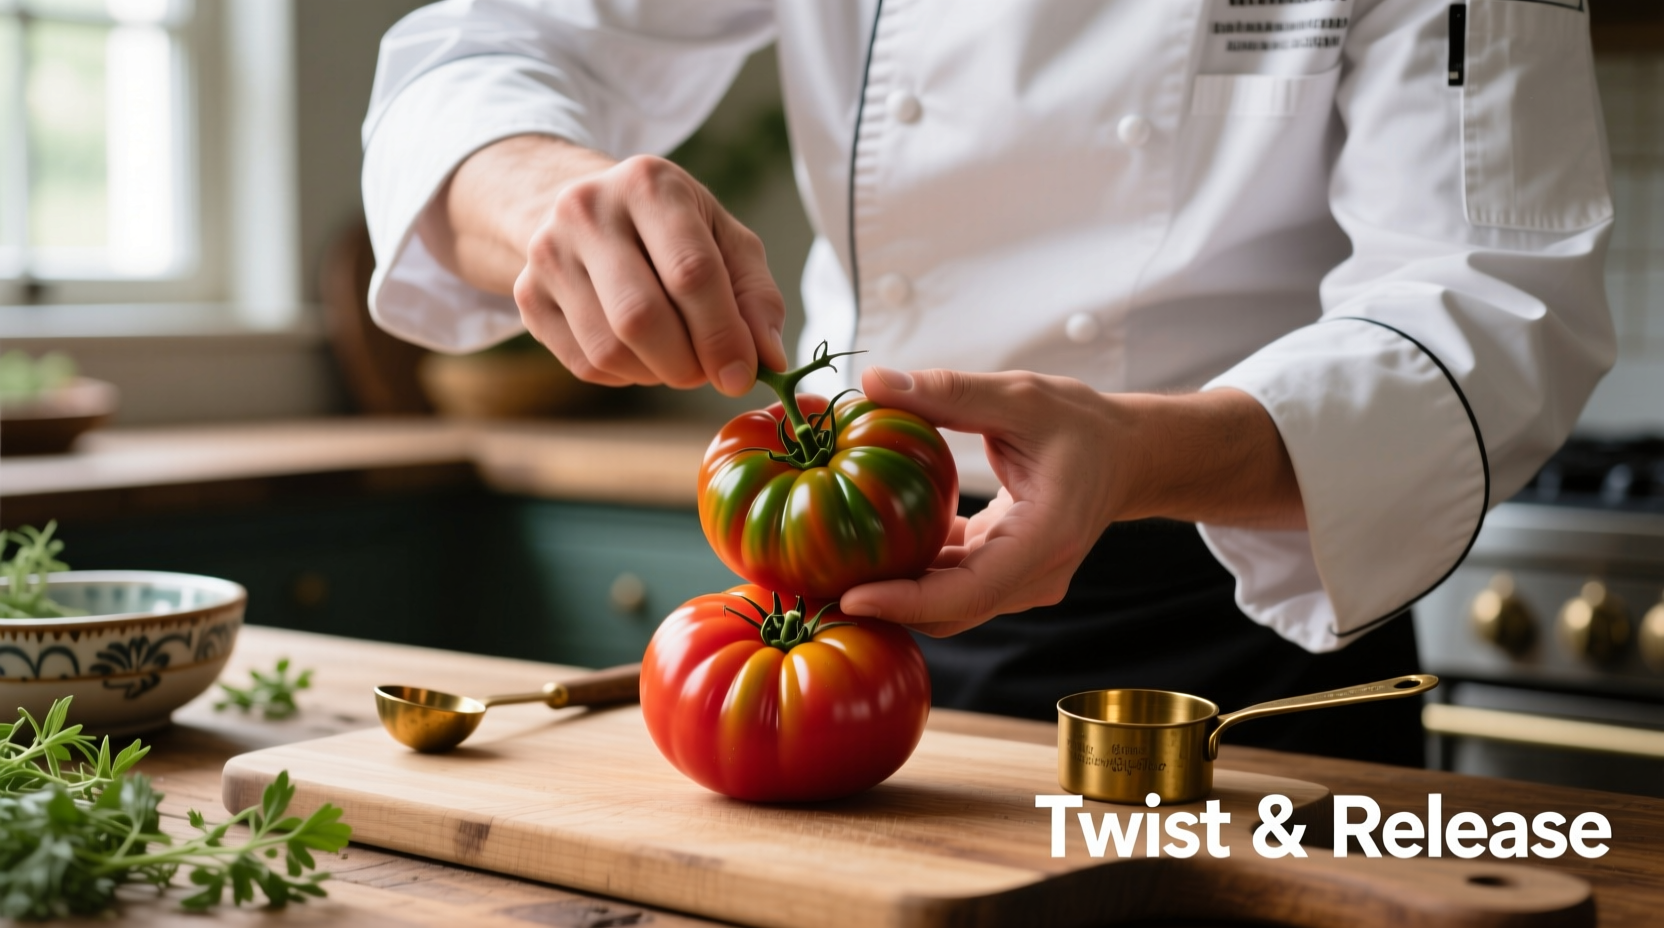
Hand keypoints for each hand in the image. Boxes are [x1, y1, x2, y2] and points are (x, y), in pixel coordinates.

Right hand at [420, 135, 787, 394]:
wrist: (585, 211)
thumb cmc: (673, 230)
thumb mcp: (725, 240)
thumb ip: (756, 297)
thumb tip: (769, 361)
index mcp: (648, 183)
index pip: (690, 273)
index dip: (722, 335)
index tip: (743, 375)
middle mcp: (587, 210)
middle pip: (640, 318)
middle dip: (687, 363)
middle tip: (710, 373)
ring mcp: (548, 253)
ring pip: (609, 350)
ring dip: (657, 373)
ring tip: (678, 356)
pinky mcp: (528, 295)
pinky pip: (585, 364)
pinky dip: (626, 375)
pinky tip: (641, 352)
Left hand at [837, 368, 1304, 636]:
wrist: (1129, 454)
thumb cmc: (1082, 423)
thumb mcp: (1020, 395)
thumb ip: (948, 391)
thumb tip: (872, 382)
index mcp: (1046, 539)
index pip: (969, 591)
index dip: (907, 602)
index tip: (850, 598)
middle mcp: (1036, 575)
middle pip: (950, 612)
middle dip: (884, 607)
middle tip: (814, 589)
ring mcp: (1022, 581)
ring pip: (947, 606)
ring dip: (893, 593)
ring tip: (825, 573)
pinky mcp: (1004, 574)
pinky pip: (951, 584)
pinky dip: (911, 573)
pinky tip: (864, 547)